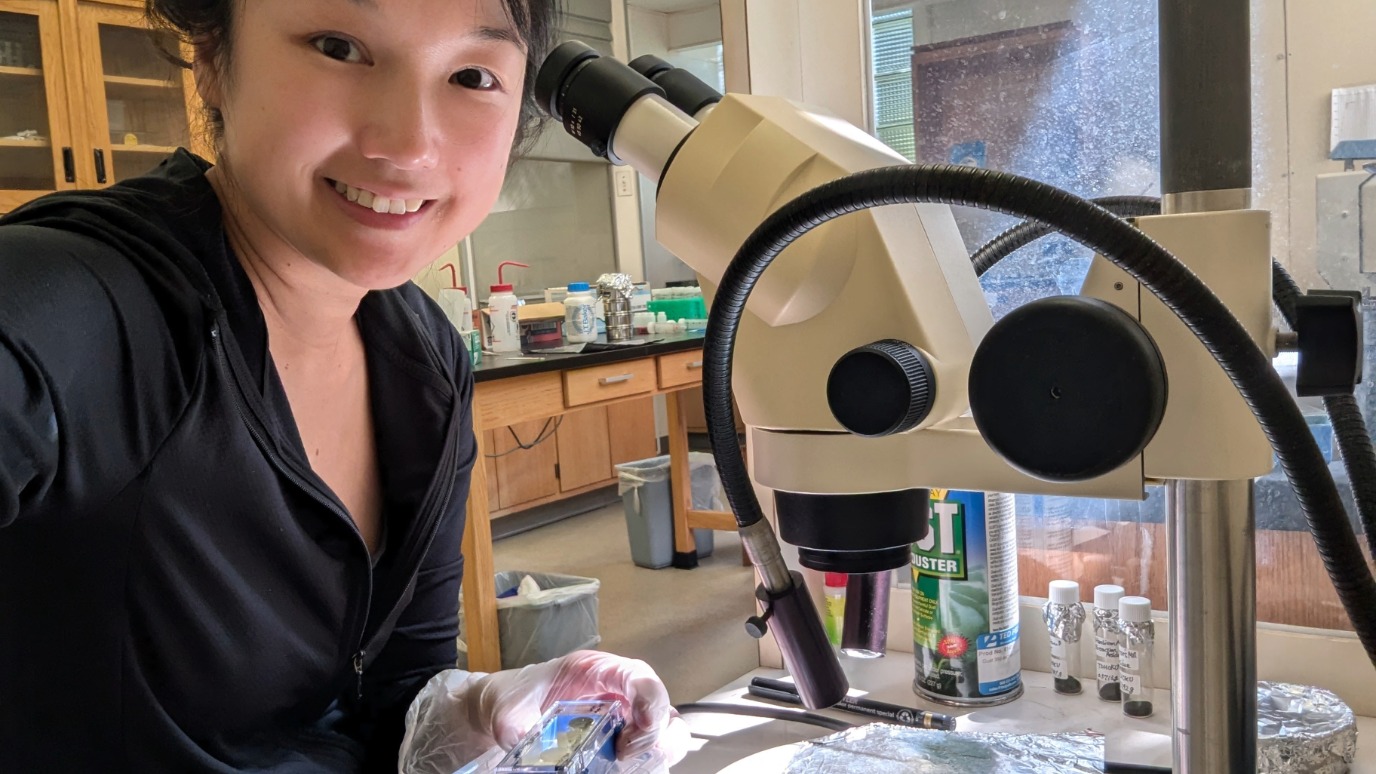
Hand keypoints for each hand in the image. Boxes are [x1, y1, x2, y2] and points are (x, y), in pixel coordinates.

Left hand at [478, 650, 690, 764]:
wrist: (507, 709)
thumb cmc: (514, 700)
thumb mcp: (511, 713)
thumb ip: (519, 731)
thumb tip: (532, 755)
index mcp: (595, 671)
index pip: (639, 675)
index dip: (650, 699)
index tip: (639, 726)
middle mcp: (618, 689)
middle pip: (664, 707)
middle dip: (657, 735)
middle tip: (623, 754)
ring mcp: (623, 714)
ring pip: (666, 730)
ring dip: (655, 751)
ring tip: (621, 763)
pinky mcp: (621, 735)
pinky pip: (649, 749)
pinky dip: (646, 762)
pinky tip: (620, 767)